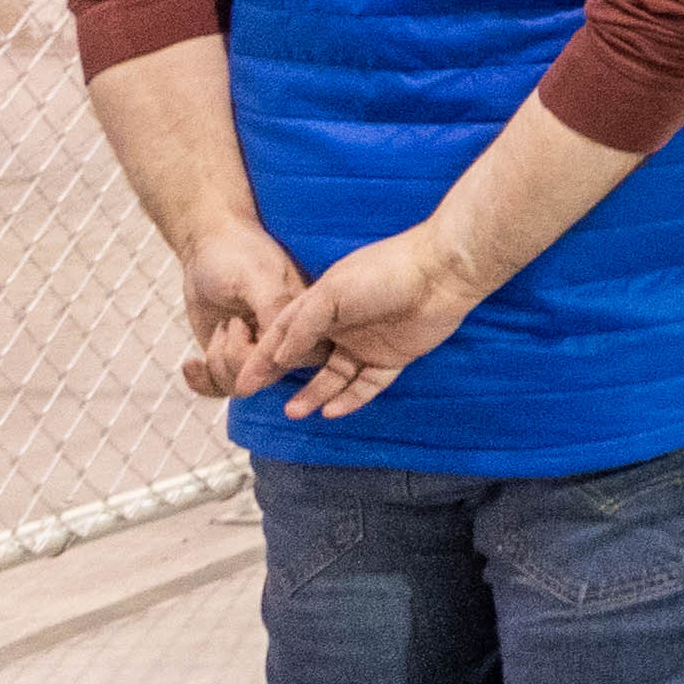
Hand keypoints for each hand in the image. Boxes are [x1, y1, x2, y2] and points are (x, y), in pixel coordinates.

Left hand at [166, 215, 303, 402]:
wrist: (209, 246)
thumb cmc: (238, 253)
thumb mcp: (257, 277)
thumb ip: (274, 308)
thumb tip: (284, 348)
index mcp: (306, 321)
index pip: (290, 362)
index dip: (258, 355)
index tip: (240, 322)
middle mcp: (287, 341)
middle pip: (262, 380)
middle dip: (231, 356)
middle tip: (228, 323)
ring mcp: (259, 351)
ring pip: (238, 386)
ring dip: (215, 361)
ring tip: (219, 327)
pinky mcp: (233, 358)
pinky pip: (220, 389)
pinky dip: (200, 381)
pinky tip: (191, 364)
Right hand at [251, 221, 493, 419]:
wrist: (441, 272)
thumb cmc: (384, 273)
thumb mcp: (331, 294)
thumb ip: (302, 325)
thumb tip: (277, 357)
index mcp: (323, 303)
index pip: (284, 334)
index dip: (261, 357)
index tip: (241, 381)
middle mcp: (342, 325)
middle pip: (305, 358)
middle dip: (279, 377)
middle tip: (254, 397)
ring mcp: (367, 342)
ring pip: (334, 376)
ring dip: (313, 394)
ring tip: (293, 411)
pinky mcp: (393, 357)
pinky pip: (366, 385)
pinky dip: (349, 399)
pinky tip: (330, 411)